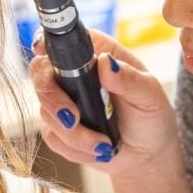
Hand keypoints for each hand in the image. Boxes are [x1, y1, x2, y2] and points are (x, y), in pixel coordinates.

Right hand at [29, 29, 180, 179]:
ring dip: (74, 135)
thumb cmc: (152, 116)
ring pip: (45, 111)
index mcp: (97, 53)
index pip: (65, 40)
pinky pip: (52, 137)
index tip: (42, 52)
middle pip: (41, 73)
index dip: (47, 43)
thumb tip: (105, 62)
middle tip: (74, 119)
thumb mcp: (149, 95)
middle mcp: (76, 74)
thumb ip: (129, 79)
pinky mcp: (60, 127)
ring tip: (103, 143)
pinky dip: (74, 149)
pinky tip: (97, 150)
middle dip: (53, 99)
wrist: (148, 153)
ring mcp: (65, 100)